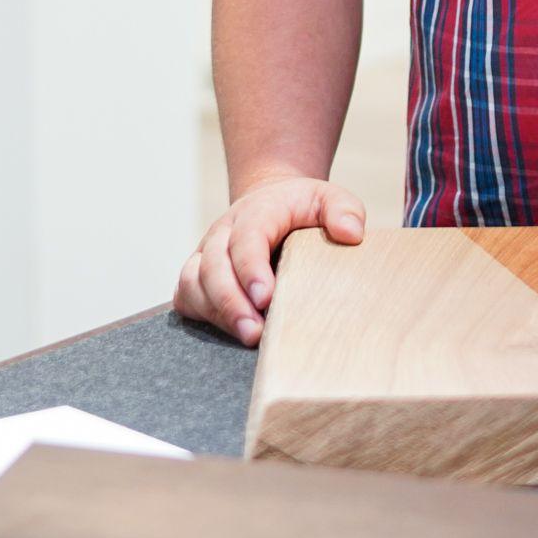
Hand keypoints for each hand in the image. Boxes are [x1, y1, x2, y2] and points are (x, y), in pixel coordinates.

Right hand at [174, 175, 367, 345]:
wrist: (271, 203)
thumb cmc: (303, 209)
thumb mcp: (329, 199)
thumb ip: (344, 210)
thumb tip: (351, 234)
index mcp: (257, 211)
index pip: (246, 238)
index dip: (251, 268)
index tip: (266, 298)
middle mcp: (224, 231)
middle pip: (214, 265)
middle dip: (231, 302)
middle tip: (254, 333)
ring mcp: (207, 253)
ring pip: (193, 281)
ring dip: (216, 312)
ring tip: (246, 338)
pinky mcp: (198, 274)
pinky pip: (186, 295)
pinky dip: (202, 315)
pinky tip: (228, 332)